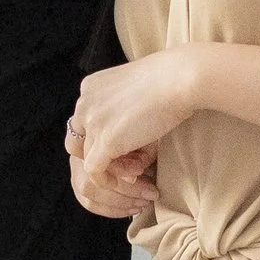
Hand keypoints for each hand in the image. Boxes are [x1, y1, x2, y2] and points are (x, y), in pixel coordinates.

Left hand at [67, 48, 202, 220]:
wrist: (180, 79)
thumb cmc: (170, 81)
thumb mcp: (136, 93)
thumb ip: (123, 114)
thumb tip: (126, 147)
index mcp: (90, 88)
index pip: (85, 123)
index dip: (105, 139)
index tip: (134, 145)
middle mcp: (84, 103)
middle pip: (79, 142)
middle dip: (102, 155)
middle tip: (133, 160)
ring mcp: (92, 122)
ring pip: (89, 159)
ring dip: (114, 168)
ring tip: (142, 167)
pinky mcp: (105, 141)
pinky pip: (96, 172)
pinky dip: (113, 180)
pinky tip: (137, 175)